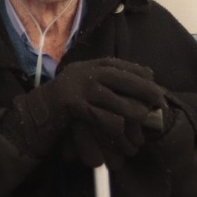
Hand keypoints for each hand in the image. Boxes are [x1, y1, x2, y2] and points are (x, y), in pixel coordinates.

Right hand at [3, 57, 163, 159]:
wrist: (35, 114)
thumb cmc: (65, 102)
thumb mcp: (85, 84)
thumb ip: (107, 79)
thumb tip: (145, 74)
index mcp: (89, 65)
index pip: (121, 65)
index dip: (141, 75)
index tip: (155, 83)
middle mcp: (85, 72)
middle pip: (123, 79)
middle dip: (144, 90)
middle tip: (160, 101)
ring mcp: (79, 88)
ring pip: (115, 100)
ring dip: (133, 111)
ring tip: (146, 118)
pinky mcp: (74, 106)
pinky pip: (101, 116)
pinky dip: (115, 124)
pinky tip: (123, 130)